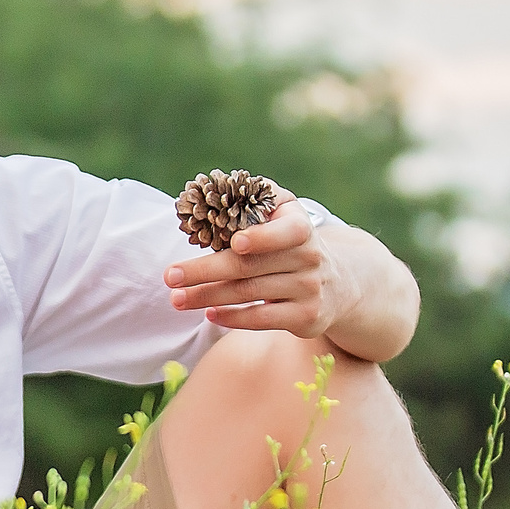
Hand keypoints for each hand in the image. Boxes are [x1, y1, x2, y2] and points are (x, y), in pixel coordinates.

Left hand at [164, 198, 360, 339]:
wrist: (339, 283)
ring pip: (249, 293)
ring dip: (207, 296)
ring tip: (176, 298)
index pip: (286, 232)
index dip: (262, 237)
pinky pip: (261, 319)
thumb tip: (209, 189)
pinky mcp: (305, 317)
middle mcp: (309, 258)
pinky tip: (208, 313)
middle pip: (249, 267)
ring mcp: (308, 289)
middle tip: (170, 275)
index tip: (234, 242)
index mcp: (301, 228)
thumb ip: (256, 198)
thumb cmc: (292, 241)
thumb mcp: (284, 212)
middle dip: (204, 271)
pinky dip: (232, 317)